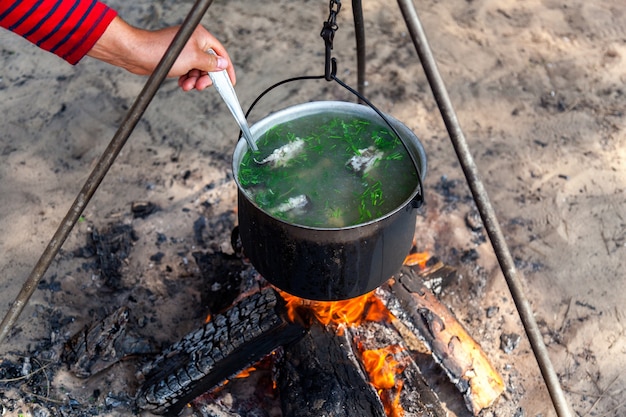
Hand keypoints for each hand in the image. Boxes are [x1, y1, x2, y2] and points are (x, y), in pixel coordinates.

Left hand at [88, 16, 235, 90]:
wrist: (138, 54)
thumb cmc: (162, 52)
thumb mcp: (194, 59)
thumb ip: (211, 63)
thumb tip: (223, 65)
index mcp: (201, 37)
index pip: (221, 53)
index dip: (227, 69)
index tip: (230, 82)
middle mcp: (194, 42)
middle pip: (209, 64)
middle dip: (205, 78)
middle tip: (200, 86)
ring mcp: (185, 50)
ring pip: (198, 70)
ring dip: (194, 80)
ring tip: (186, 86)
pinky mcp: (176, 59)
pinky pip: (188, 71)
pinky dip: (187, 79)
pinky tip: (181, 83)